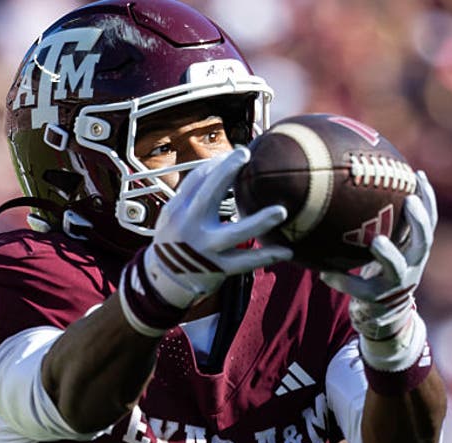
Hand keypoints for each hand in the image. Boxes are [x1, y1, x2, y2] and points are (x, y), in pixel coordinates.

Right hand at [119, 148, 290, 335]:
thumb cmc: (175, 239)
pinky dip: (266, 257)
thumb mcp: (174, 215)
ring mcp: (204, 249)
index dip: (218, 164)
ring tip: (281, 211)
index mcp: (178, 210)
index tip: (239, 154)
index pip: (197, 179)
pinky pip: (245, 262)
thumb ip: (194, 195)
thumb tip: (221, 166)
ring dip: (258, 222)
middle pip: (208, 195)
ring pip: (233, 234)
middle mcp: (189, 226)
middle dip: (226, 172)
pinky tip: (287, 252)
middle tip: (245, 154)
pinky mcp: (217, 269)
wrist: (163, 280)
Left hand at [320, 171, 436, 369]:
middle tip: (409, 201)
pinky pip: (359, 289)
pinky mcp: (376, 299)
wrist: (381, 314)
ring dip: (389, 254)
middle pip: (424, 242)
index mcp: (415, 249)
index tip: (418, 175)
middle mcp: (412, 265)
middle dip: (419, 222)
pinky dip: (342, 281)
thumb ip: (384, 223)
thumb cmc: (381, 269)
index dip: (428, 199)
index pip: (429, 222)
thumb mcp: (389, 246)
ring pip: (397, 268)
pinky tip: (324, 274)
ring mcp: (395, 284)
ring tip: (378, 242)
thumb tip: (364, 183)